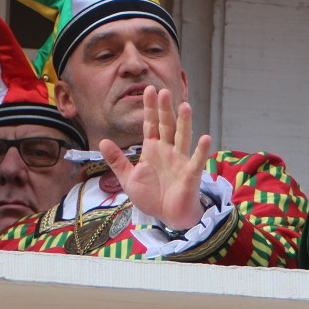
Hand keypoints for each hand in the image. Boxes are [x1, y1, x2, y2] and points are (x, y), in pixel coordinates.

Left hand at [99, 85, 211, 229]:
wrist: (168, 218)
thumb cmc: (152, 196)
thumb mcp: (128, 178)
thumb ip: (116, 160)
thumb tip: (102, 141)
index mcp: (153, 150)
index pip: (151, 125)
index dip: (150, 108)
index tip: (149, 90)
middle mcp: (168, 151)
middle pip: (167, 126)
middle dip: (165, 109)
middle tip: (164, 91)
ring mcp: (180, 161)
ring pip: (182, 138)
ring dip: (185, 123)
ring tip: (185, 106)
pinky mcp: (190, 174)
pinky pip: (196, 161)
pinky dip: (201, 150)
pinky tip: (205, 138)